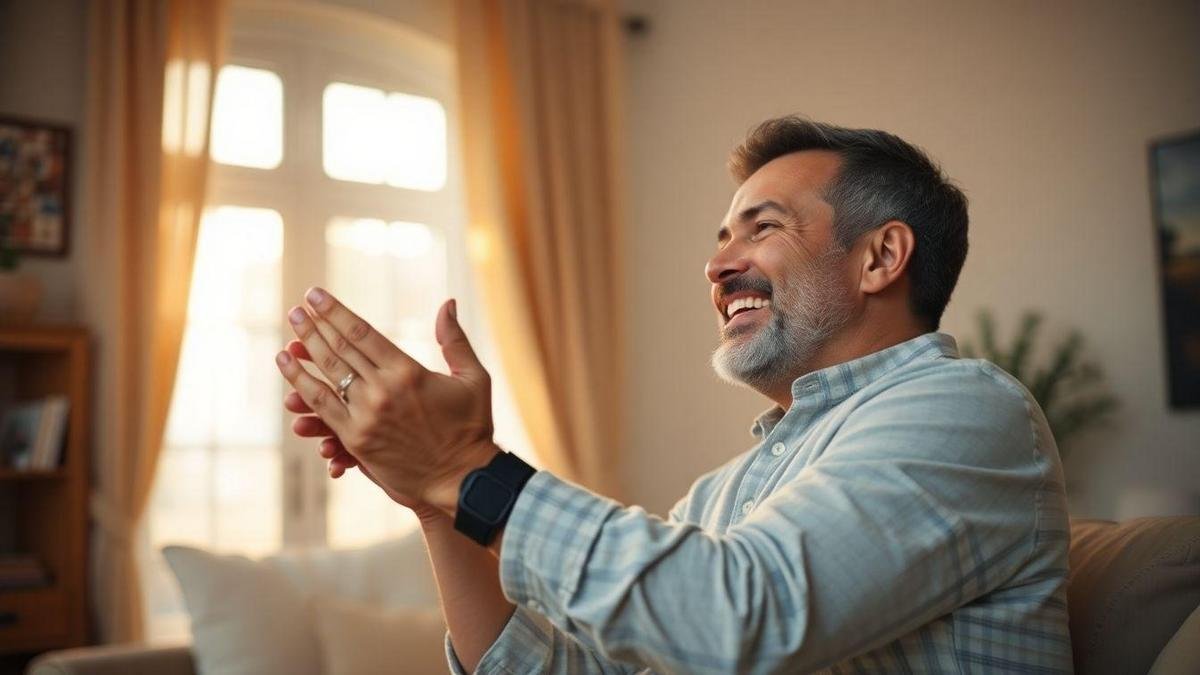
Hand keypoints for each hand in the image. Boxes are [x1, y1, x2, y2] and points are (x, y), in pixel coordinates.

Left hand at [275, 288, 498, 516]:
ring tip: (289, 334)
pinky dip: (302, 385)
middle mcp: (384, 391)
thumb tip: (448, 302)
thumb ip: (455, 340)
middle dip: (314, 325)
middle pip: (339, 350)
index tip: (316, 295)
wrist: (463, 479)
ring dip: (304, 350)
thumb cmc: (472, 428)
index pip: (362, 332)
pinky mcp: (357, 441)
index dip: (335, 311)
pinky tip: (289, 369)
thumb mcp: (474, 378)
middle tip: (297, 308)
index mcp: (409, 371)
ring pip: (326, 376)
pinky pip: (323, 408)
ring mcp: (367, 417)